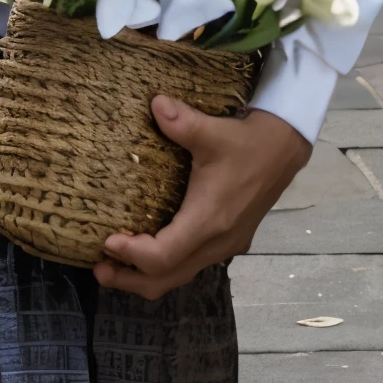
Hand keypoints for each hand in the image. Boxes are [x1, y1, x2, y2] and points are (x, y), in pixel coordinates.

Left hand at [93, 99, 310, 299]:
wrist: (284, 149)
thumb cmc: (245, 143)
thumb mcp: (212, 131)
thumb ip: (181, 121)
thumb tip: (154, 103)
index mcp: (208, 220)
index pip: (163, 256)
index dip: (131, 255)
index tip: (107, 240)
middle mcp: (216, 242)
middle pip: (166, 279)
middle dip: (130, 279)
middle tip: (99, 268)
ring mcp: (224, 247)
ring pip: (180, 277)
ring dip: (146, 276)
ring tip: (116, 264)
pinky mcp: (229, 242)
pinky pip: (191, 266)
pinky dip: (165, 266)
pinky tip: (149, 248)